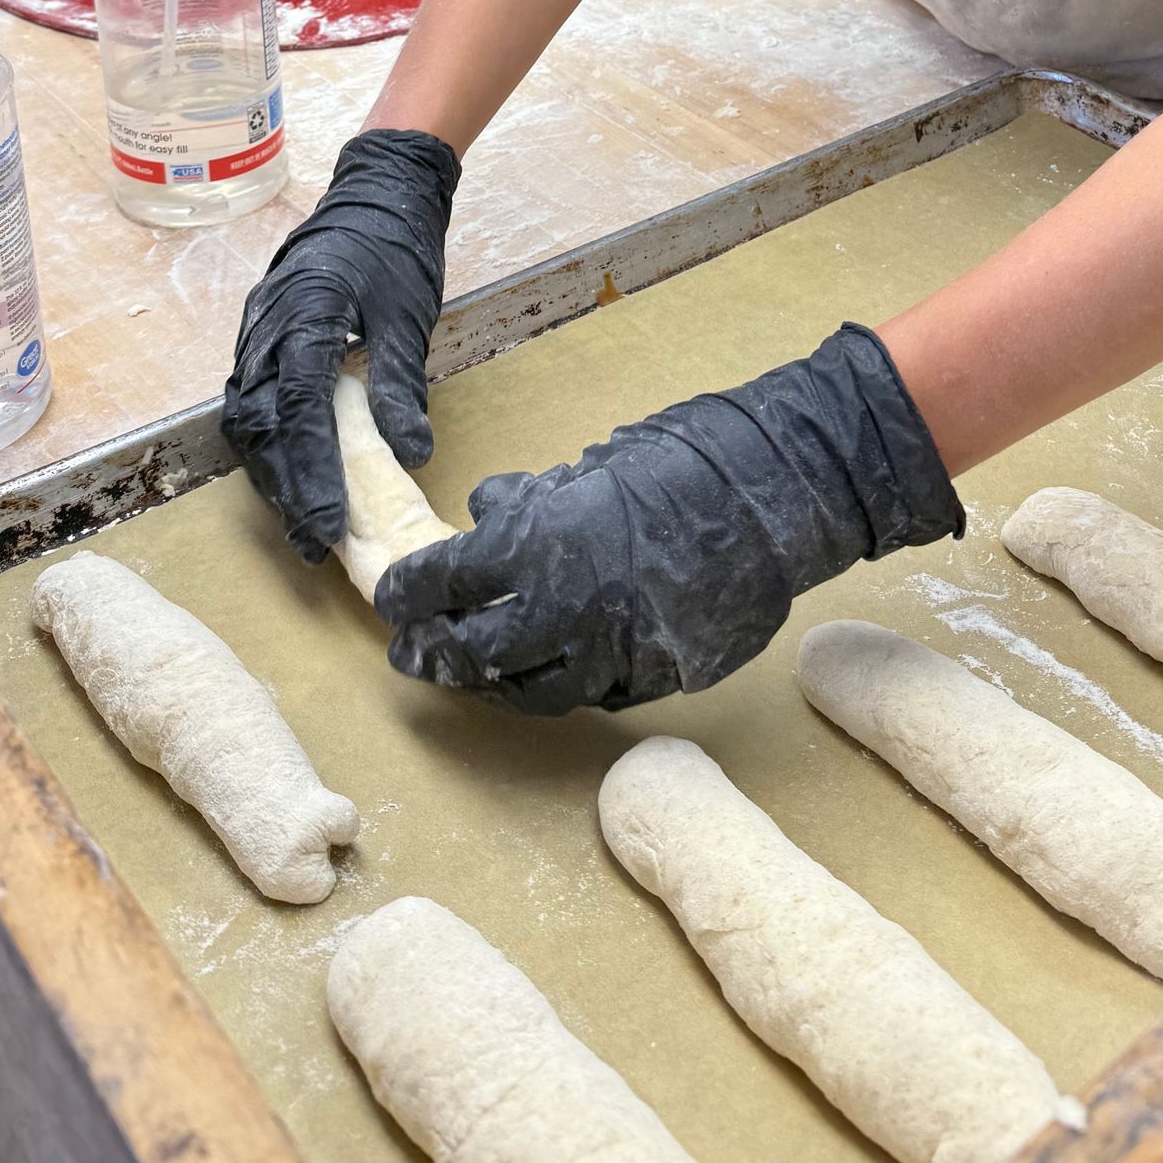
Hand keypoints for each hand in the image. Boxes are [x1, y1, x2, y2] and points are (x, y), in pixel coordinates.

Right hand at [223, 127, 458, 562]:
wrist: (376, 192)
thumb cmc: (396, 249)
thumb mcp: (408, 316)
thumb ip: (401, 385)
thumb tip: (412, 455)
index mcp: (305, 315)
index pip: (300, 411)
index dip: (311, 474)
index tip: (329, 524)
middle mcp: (266, 326)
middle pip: (263, 425)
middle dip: (286, 488)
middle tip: (315, 542)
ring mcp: (255, 330)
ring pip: (248, 418)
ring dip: (272, 471)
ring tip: (303, 521)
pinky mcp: (259, 335)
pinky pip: (250, 399)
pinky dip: (268, 442)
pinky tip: (291, 472)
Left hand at [374, 322, 961, 713]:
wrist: (770, 499)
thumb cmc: (678, 466)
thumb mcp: (589, 469)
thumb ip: (530, 501)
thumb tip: (484, 508)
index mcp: (537, 546)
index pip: (442, 582)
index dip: (407, 594)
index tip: (392, 596)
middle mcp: (563, 610)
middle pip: (472, 655)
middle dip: (433, 655)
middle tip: (411, 653)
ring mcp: (610, 654)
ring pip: (530, 694)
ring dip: (493, 687)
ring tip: (475, 678)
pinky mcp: (652, 679)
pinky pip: (594, 696)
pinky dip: (564, 686)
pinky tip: (552, 674)